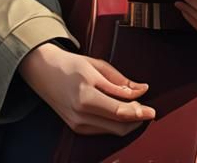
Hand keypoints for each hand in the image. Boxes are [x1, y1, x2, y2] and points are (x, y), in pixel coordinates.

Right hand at [19, 41, 155, 135]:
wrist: (44, 73)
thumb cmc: (72, 65)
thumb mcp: (97, 65)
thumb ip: (120, 81)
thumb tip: (142, 90)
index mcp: (86, 95)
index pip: (119, 111)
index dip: (139, 112)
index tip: (153, 112)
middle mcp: (81, 114)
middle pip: (118, 125)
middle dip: (136, 119)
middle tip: (146, 108)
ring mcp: (77, 123)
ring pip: (112, 130)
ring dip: (127, 122)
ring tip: (134, 107)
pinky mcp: (76, 128)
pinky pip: (103, 130)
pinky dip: (115, 123)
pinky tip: (119, 111)